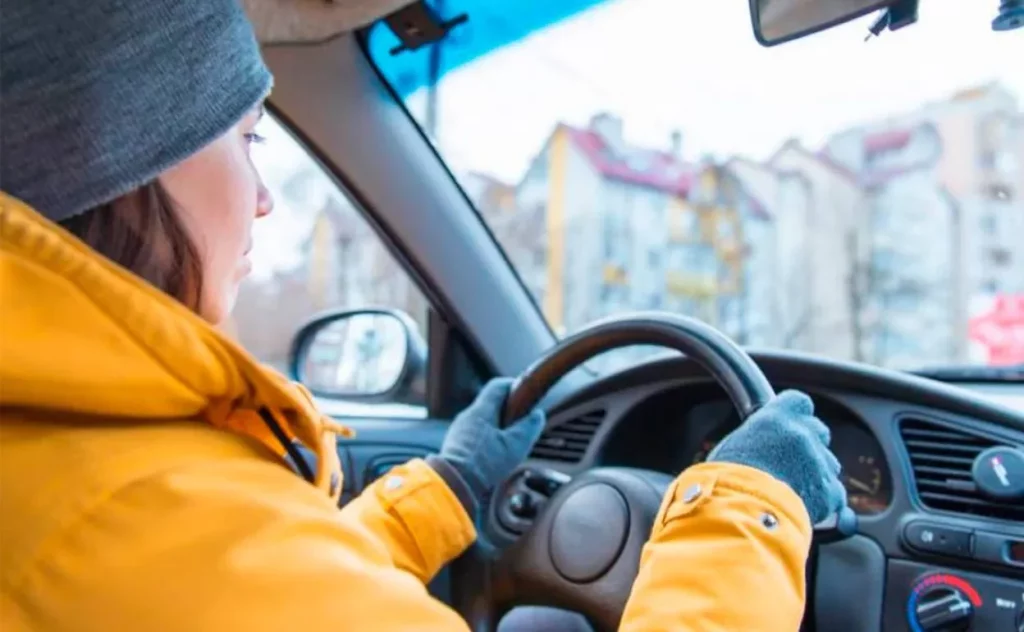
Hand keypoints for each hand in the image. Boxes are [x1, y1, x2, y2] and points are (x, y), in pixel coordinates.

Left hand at [438, 378, 545, 504]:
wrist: (455, 484)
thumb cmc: (484, 464)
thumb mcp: (515, 445)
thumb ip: (529, 427)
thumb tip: (537, 415)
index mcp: (481, 410)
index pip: (498, 385)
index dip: (514, 386)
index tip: (527, 394)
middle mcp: (467, 416)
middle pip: (491, 404)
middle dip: (508, 411)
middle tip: (522, 423)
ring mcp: (459, 431)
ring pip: (483, 421)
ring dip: (497, 427)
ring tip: (510, 443)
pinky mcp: (455, 446)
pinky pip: (474, 435)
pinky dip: (487, 440)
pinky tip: (494, 455)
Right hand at [707, 390, 846, 524]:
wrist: (741, 512)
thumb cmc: (726, 481)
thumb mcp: (734, 446)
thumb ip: (758, 438)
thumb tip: (760, 445)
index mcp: (776, 418)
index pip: (800, 402)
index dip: (797, 415)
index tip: (790, 425)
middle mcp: (802, 435)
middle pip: (819, 431)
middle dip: (811, 445)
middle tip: (792, 462)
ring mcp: (819, 463)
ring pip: (829, 463)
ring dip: (817, 474)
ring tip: (794, 490)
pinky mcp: (830, 491)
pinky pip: (835, 493)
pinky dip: (825, 501)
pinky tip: (804, 507)